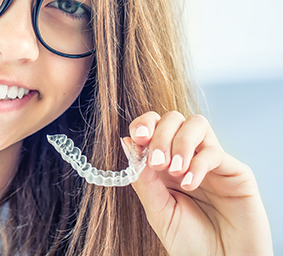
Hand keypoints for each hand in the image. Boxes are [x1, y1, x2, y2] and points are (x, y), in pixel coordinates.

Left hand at [123, 111, 272, 255]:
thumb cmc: (190, 243)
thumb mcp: (158, 210)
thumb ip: (143, 178)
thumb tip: (126, 143)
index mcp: (165, 164)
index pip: (154, 127)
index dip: (144, 124)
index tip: (137, 138)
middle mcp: (188, 157)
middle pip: (174, 119)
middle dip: (160, 134)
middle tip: (157, 162)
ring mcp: (212, 162)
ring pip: (197, 124)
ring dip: (180, 142)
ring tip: (173, 170)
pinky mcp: (235, 171)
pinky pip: (214, 152)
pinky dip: (198, 164)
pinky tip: (189, 184)